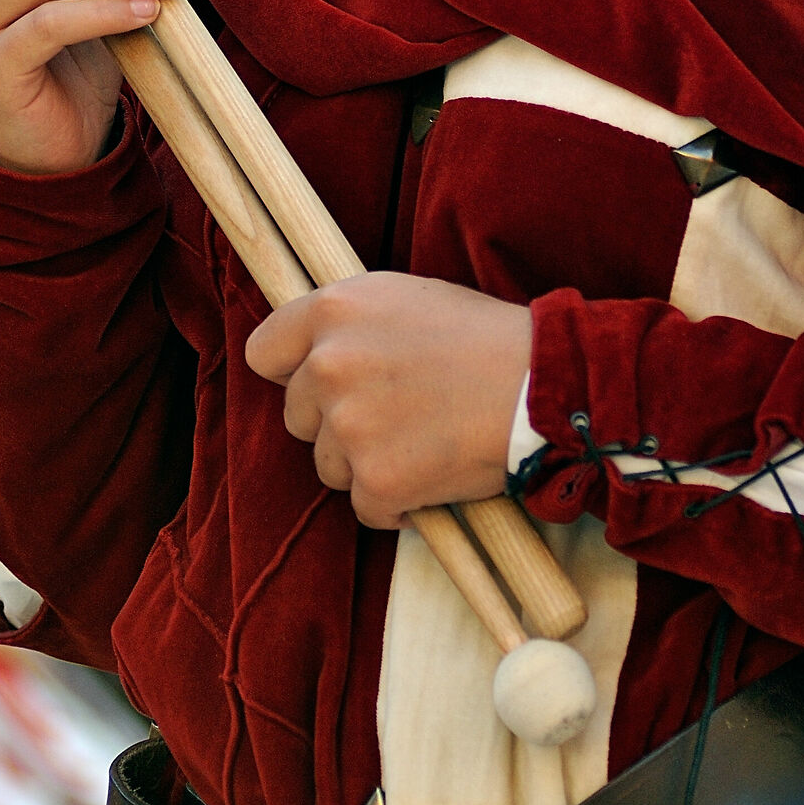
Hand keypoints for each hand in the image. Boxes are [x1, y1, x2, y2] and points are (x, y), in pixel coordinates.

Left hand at [246, 271, 532, 528]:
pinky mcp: (376, 480)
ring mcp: (349, 426)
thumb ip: (348, 321)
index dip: (291, 371)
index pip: (264, 353)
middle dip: (336, 422)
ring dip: (366, 463)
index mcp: (333, 310)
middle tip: (396, 413)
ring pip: (329, 465)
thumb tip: (308, 353)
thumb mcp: (405, 297)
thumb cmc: (482, 337)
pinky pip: (367, 507)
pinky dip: (396, 503)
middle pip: (297, 417)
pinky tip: (434, 474)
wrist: (539, 386)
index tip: (322, 384)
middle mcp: (328, 365)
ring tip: (423, 440)